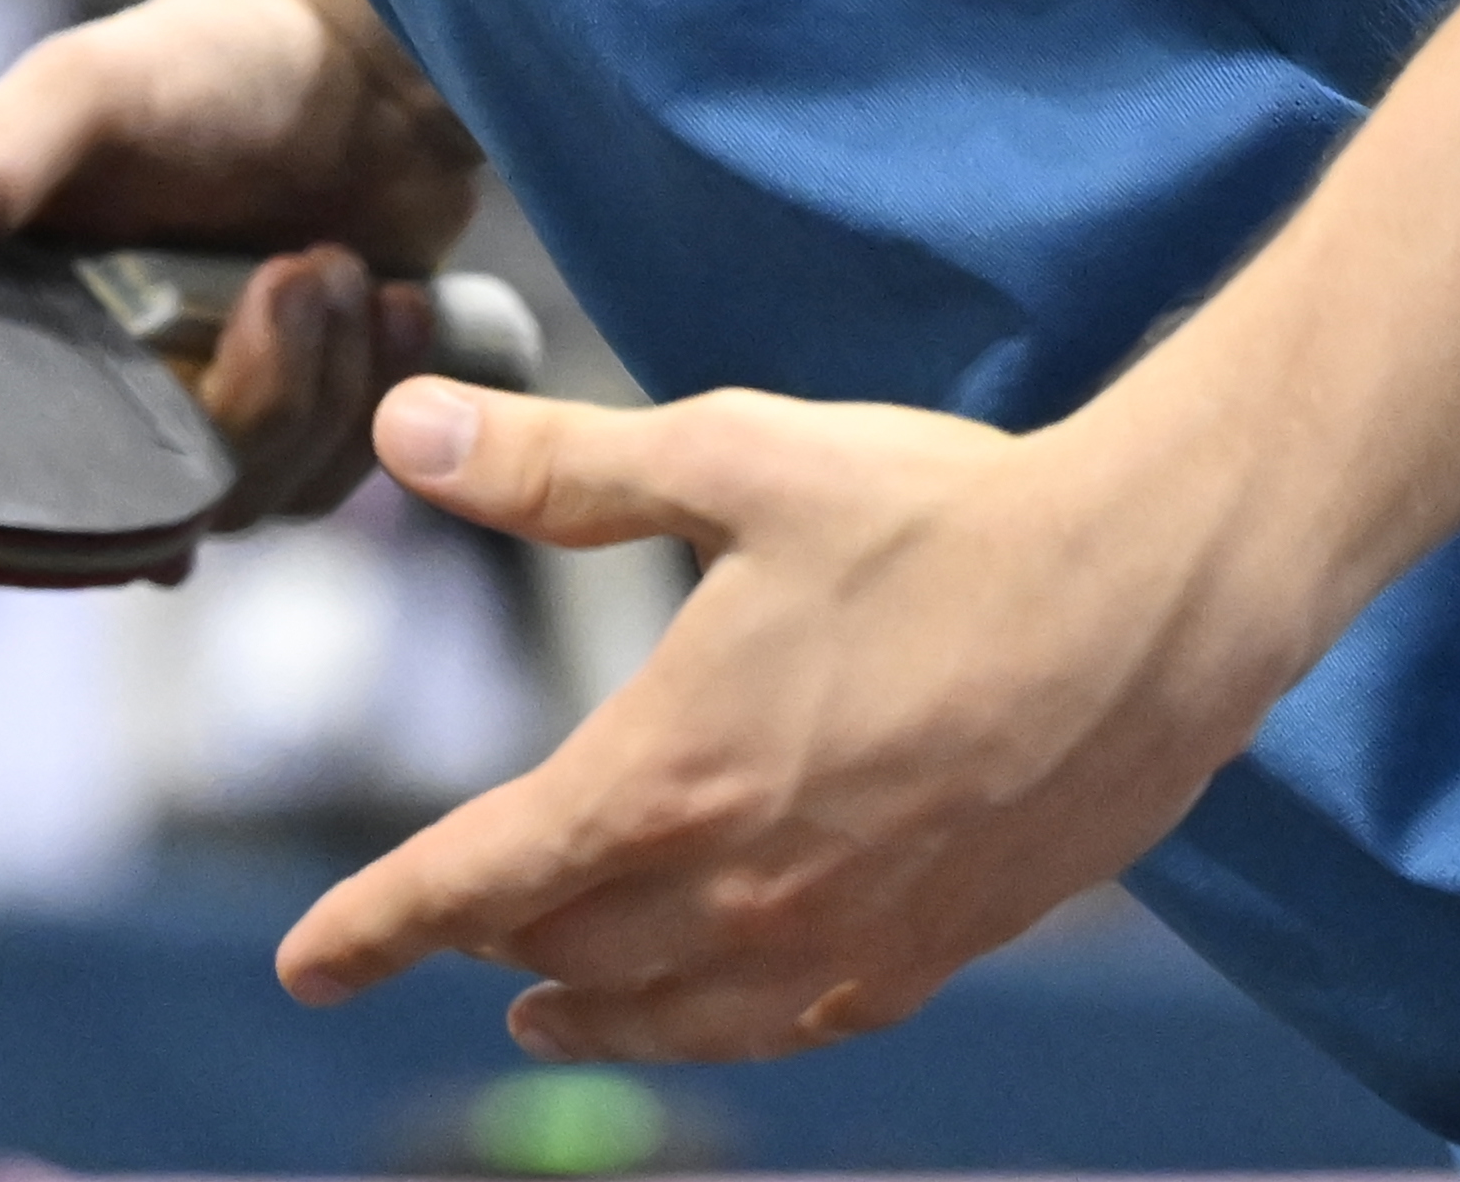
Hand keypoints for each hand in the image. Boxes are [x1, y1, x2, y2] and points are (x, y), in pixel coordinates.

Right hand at [0, 0, 485, 521]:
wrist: (370, 60)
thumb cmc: (212, 61)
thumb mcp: (89, 94)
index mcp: (6, 329)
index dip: (50, 496)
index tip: (157, 410)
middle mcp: (88, 392)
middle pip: (151, 506)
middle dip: (253, 397)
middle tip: (303, 269)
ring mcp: (190, 416)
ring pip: (247, 501)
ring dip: (323, 386)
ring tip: (344, 264)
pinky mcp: (286, 427)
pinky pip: (323, 485)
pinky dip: (369, 397)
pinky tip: (392, 301)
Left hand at [282, 378, 1315, 1060]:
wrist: (1152, 594)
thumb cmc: (943, 514)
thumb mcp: (731, 458)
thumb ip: (560, 466)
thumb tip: (410, 433)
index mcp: (667, 773)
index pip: (477, 878)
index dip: (375, 924)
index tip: (307, 964)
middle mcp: (743, 884)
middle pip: (570, 947)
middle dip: (487, 943)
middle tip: (439, 936)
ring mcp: (847, 930)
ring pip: (678, 1011)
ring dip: (594, 1009)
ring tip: (544, 1008)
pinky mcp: (941, 943)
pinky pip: (802, 1021)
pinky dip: (729, 1026)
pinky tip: (727, 1007)